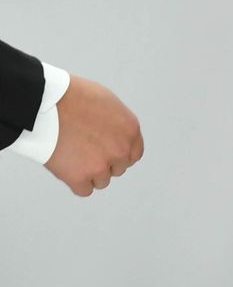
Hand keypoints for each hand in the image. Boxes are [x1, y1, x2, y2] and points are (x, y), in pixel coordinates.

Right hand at [44, 75, 143, 196]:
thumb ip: (117, 125)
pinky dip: (75, 182)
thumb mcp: (107, 103)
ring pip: (101, 181)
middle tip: (84, 150)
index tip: (107, 152)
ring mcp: (101, 166)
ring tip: (72, 154)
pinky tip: (67, 166)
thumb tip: (117, 137)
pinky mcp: (80, 178)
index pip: (133, 154)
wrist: (44, 102)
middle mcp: (120, 150)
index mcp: (130, 130)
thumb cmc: (72, 97)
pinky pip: (84, 190)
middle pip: (118, 169)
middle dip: (104, 162)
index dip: (119, 154)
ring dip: (89, 172)